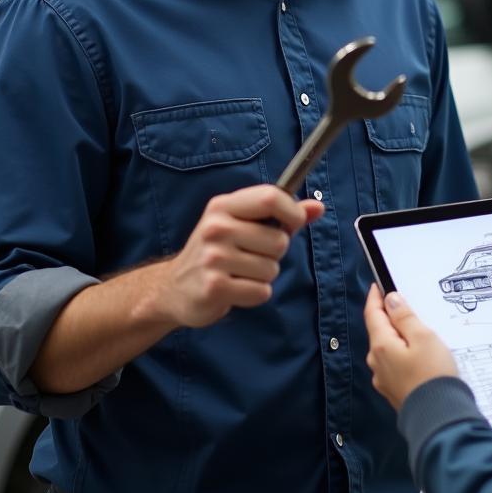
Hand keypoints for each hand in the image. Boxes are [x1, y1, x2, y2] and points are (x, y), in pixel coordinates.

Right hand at [157, 185, 322, 327]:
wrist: (173, 288)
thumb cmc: (217, 251)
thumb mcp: (243, 224)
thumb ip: (282, 215)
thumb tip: (318, 208)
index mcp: (224, 206)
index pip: (270, 197)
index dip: (292, 212)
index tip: (293, 224)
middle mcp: (216, 227)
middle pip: (279, 240)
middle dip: (274, 254)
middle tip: (250, 256)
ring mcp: (213, 257)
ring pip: (272, 268)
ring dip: (263, 276)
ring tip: (239, 273)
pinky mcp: (214, 287)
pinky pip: (261, 292)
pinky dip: (254, 295)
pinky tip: (234, 289)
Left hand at [364, 284, 457, 409]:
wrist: (439, 417)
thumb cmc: (433, 374)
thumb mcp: (423, 336)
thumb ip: (405, 317)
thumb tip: (391, 300)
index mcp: (381, 345)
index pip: (372, 315)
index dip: (375, 298)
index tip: (378, 285)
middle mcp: (377, 362)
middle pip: (379, 332)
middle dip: (389, 317)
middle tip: (404, 305)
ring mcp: (383, 379)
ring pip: (387, 349)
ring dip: (397, 337)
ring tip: (416, 331)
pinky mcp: (393, 390)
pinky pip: (394, 364)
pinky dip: (402, 354)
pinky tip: (417, 355)